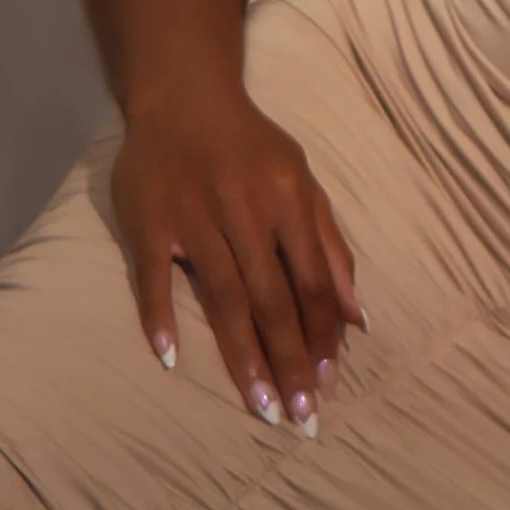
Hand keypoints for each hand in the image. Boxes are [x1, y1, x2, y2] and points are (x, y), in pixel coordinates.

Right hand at [109, 85, 366, 436]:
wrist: (183, 93)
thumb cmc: (251, 148)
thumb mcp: (303, 182)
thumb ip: (332, 247)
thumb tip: (360, 317)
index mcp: (288, 199)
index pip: (313, 281)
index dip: (323, 334)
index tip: (329, 384)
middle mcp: (244, 209)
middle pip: (271, 298)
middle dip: (290, 360)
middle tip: (301, 417)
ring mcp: (193, 216)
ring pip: (223, 296)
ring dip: (242, 356)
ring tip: (261, 406)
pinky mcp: (148, 221)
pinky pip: (152, 275)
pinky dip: (160, 316)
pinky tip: (172, 360)